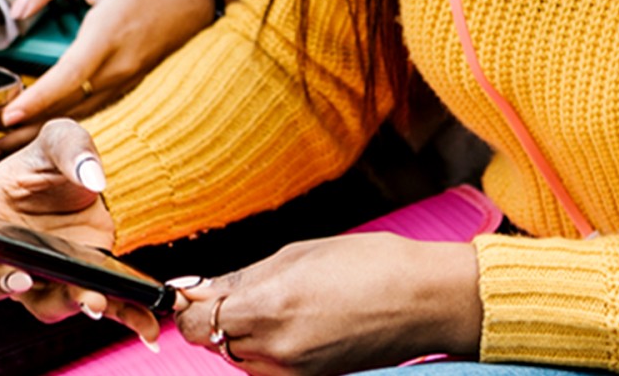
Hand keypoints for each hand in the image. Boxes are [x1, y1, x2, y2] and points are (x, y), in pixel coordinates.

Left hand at [0, 0, 219, 156]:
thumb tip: (18, 6)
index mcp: (108, 35)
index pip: (67, 77)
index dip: (37, 99)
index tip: (6, 113)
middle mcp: (118, 66)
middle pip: (66, 107)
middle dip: (24, 126)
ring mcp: (126, 79)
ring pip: (78, 114)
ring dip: (40, 131)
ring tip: (1, 144)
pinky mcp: (130, 84)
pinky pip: (92, 108)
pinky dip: (63, 122)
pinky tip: (40, 130)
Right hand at [0, 120, 162, 343]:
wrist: (97, 183)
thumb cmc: (58, 164)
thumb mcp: (61, 139)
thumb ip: (71, 147)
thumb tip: (91, 176)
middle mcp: (0, 255)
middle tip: (18, 277)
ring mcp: (39, 275)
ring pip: (38, 302)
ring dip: (63, 302)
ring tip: (92, 299)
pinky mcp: (78, 284)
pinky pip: (92, 307)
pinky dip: (121, 319)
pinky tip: (147, 324)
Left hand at [171, 235, 481, 374]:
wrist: (426, 300)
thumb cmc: (371, 264)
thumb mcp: (297, 254)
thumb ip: (243, 277)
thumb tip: (202, 289)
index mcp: (268, 307)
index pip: (197, 324)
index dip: (192, 308)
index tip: (199, 293)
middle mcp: (277, 348)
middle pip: (217, 342)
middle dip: (220, 318)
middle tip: (243, 291)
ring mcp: (296, 370)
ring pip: (242, 357)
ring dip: (245, 333)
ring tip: (279, 303)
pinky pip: (271, 367)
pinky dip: (271, 348)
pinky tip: (297, 320)